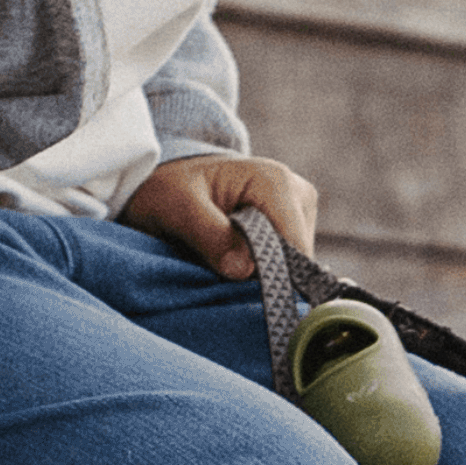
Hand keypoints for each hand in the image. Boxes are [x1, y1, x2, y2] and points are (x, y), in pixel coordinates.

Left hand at [119, 152, 324, 278]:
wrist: (167, 184)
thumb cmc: (169, 188)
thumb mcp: (176, 207)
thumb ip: (209, 235)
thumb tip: (244, 270)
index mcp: (276, 182)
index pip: (296, 248)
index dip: (269, 273)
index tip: (231, 282)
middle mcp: (297, 196)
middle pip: (298, 260)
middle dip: (260, 273)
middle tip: (216, 266)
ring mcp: (299, 214)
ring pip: (292, 266)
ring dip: (257, 273)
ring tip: (219, 259)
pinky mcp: (292, 230)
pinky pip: (284, 265)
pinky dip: (257, 271)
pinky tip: (231, 259)